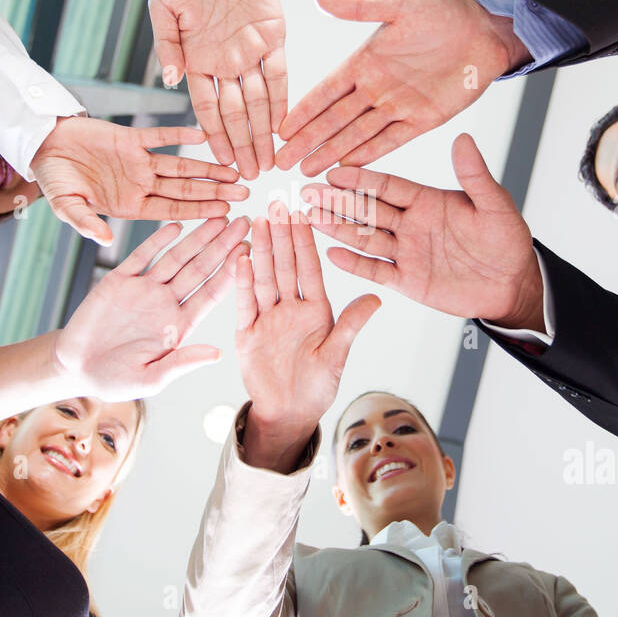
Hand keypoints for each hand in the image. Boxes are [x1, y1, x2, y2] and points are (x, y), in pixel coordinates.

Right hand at [30, 116, 247, 245]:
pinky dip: (180, 135)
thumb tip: (103, 241)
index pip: (171, 211)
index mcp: (129, 206)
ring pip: (180, 166)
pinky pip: (161, 136)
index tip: (224, 214)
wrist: (43, 146)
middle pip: (184, 191)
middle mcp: (140, 186)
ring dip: (207, 168)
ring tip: (234, 171)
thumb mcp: (65, 206)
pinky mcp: (131, 138)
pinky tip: (204, 136)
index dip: (197, 212)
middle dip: (214, 193)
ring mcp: (138, 162)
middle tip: (243, 194)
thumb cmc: (54, 180)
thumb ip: (85, 222)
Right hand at [53, 217, 249, 400]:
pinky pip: (141, 256)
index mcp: (179, 325)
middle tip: (244, 223)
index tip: (249, 253)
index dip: (230, 272)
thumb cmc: (114, 380)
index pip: (210, 293)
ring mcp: (143, 289)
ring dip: (197, 237)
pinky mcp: (117, 281)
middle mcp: (166, 303)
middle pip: (200, 269)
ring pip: (176, 257)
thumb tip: (217, 354)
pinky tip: (175, 226)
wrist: (75, 368)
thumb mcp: (151, 378)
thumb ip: (181, 363)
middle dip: (222, 246)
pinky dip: (157, 241)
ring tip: (218, 217)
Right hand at [148, 0, 285, 179]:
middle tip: (251, 175)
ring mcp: (251, 51)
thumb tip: (169, 81)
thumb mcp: (164, 7)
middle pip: (236, 114)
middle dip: (243, 145)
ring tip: (268, 161)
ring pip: (258, 102)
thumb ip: (167, 45)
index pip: (207, 110)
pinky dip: (282, 99)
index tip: (221, 163)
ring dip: (263, 132)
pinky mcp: (275, 35)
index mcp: (198, 60)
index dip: (215, 137)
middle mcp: (226, 62)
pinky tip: (284, 125)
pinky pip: (280, 73)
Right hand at [236, 203, 379, 471]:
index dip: (306, 242)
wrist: (288, 412)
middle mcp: (291, 308)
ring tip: (257, 221)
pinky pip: (244, 303)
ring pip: (264, 278)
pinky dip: (242, 282)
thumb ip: (352, 325)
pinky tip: (240, 258)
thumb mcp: (338, 355)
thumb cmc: (317, 387)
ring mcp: (268, 318)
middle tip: (277, 204)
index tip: (305, 214)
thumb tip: (377, 298)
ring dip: (260, 250)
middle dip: (281, 235)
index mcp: (316, 311)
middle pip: (285, 266)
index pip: (310, 269)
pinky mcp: (248, 332)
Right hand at [275, 0, 528, 176]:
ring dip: (332, 153)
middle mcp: (376, 88)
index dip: (303, 111)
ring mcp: (398, 106)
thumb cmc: (444, 12)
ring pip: (357, 135)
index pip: (325, 92)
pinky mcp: (423, 120)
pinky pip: (391, 141)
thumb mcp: (399, 5)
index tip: (280, 129)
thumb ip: (361, 6)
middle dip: (307, 141)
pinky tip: (348, 169)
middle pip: (334, 120)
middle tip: (280, 162)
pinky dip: (370, 155)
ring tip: (307, 171)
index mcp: (365, 61)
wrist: (486, 32)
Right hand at [304, 134, 544, 328]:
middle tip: (307, 191)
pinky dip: (355, 264)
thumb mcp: (495, 205)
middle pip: (367, 209)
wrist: (513, 284)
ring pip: (364, 237)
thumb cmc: (507, 240)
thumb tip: (463, 138)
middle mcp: (410, 223)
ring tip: (309, 218)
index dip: (361, 179)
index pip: (387, 186)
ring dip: (337, 228)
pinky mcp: (408, 279)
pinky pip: (376, 270)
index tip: (334, 170)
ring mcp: (406, 251)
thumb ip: (475, 176)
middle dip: (337, 201)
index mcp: (426, 200)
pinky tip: (331, 254)